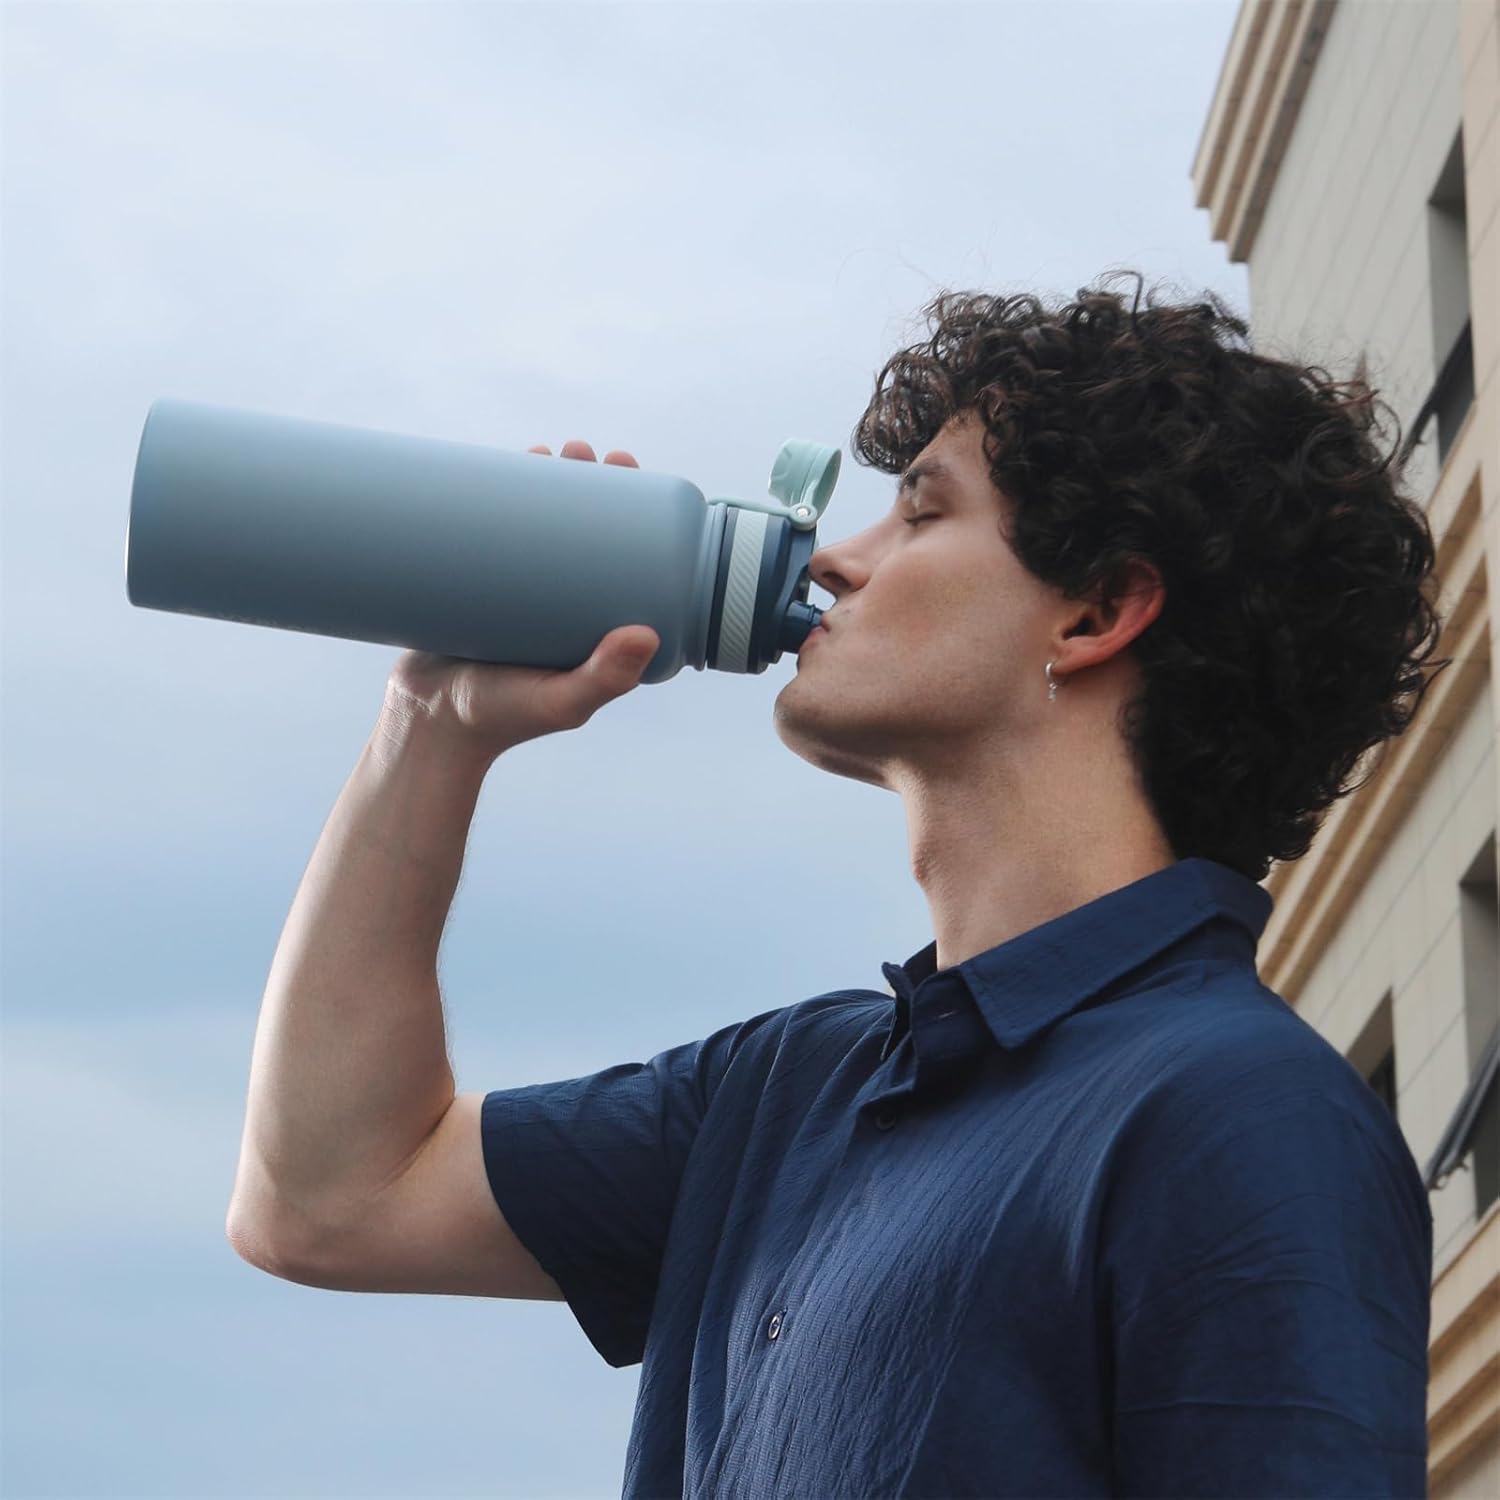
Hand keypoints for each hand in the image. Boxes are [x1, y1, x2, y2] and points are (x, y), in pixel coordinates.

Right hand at [385, 440, 660, 758]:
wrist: (427, 727)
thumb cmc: (502, 721)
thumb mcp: (560, 701)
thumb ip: (603, 678)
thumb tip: (647, 633)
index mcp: (599, 627)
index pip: (629, 556)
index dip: (635, 509)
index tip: (628, 470)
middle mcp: (565, 605)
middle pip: (585, 529)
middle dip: (589, 481)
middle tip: (582, 452)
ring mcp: (521, 594)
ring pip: (541, 524)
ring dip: (548, 479)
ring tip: (546, 450)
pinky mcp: (478, 587)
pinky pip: (495, 533)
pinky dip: (499, 497)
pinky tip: (502, 464)